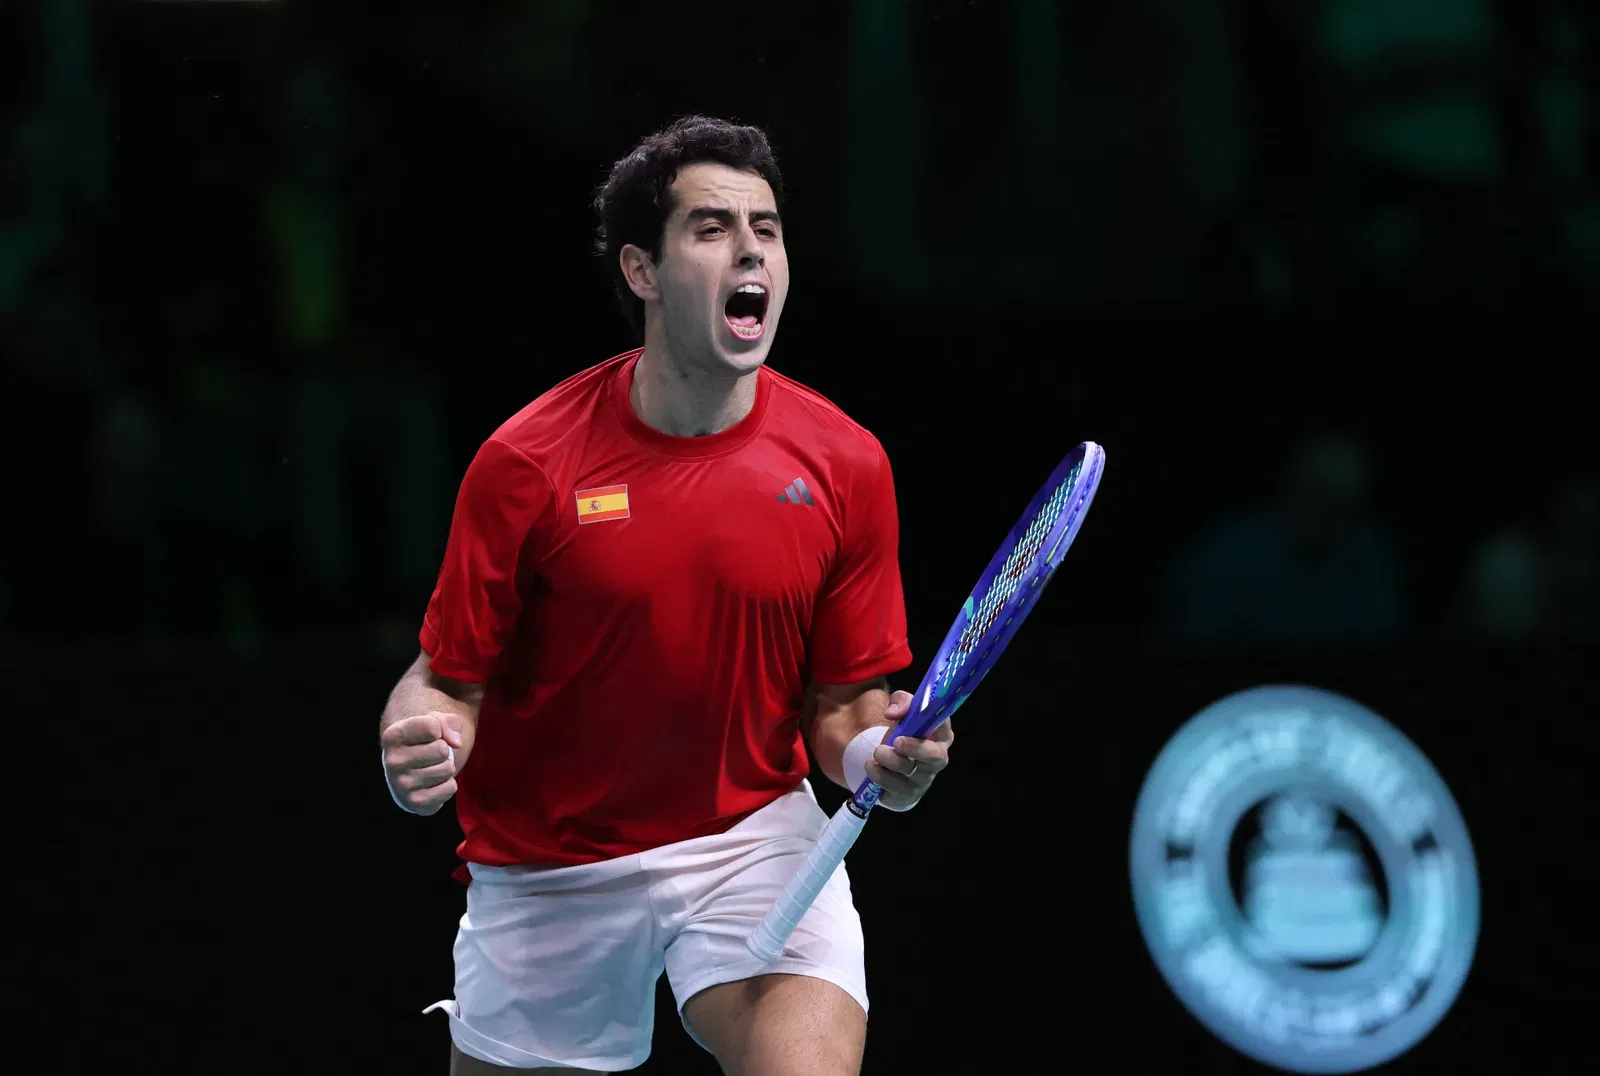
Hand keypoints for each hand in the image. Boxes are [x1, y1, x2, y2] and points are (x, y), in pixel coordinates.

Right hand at [381, 711, 465, 815]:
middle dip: (444, 751)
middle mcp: (392, 761)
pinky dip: (448, 785)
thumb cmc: (424, 742)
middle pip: (442, 749)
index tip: (430, 736)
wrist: (410, 771)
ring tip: (431, 768)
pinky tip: (432, 784)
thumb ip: (449, 721)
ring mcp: (401, 784)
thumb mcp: (434, 722)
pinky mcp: (414, 803)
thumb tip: (456, 743)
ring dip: (446, 768)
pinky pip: (450, 788)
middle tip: (431, 755)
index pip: (432, 727)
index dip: (440, 730)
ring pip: (447, 769)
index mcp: (392, 736)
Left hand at [865, 690, 953, 810]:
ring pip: (909, 772)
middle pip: (935, 756)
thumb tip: (892, 712)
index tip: (914, 718)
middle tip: (896, 741)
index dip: (934, 723)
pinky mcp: (907, 795)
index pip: (945, 728)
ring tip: (876, 752)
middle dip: (916, 748)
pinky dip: (879, 776)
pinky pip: (894, 788)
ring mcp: (923, 780)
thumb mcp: (903, 714)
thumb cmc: (904, 735)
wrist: (891, 765)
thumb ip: (901, 702)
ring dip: (889, 761)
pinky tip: (871, 767)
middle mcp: (936, 760)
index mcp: (940, 737)